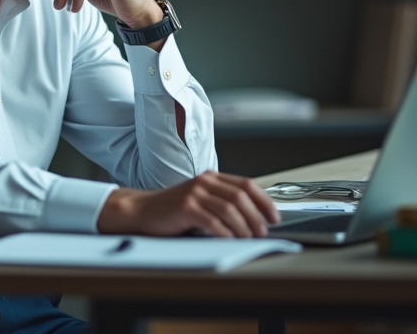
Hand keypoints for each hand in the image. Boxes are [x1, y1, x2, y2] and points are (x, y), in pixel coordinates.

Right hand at [96, 171, 279, 237]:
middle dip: (257, 217)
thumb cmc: (173, 209)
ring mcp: (194, 193)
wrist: (142, 211)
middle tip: (263, 231)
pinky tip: (229, 239)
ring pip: (229, 209)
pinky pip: (212, 221)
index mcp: (212, 177)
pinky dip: (225, 232)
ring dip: (244, 226)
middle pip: (240, 197)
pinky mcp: (185, 208)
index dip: (264, 201)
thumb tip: (253, 218)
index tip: (274, 217)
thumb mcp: (200, 199)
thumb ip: (221, 201)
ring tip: (249, 238)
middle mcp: (204, 182)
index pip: (246, 185)